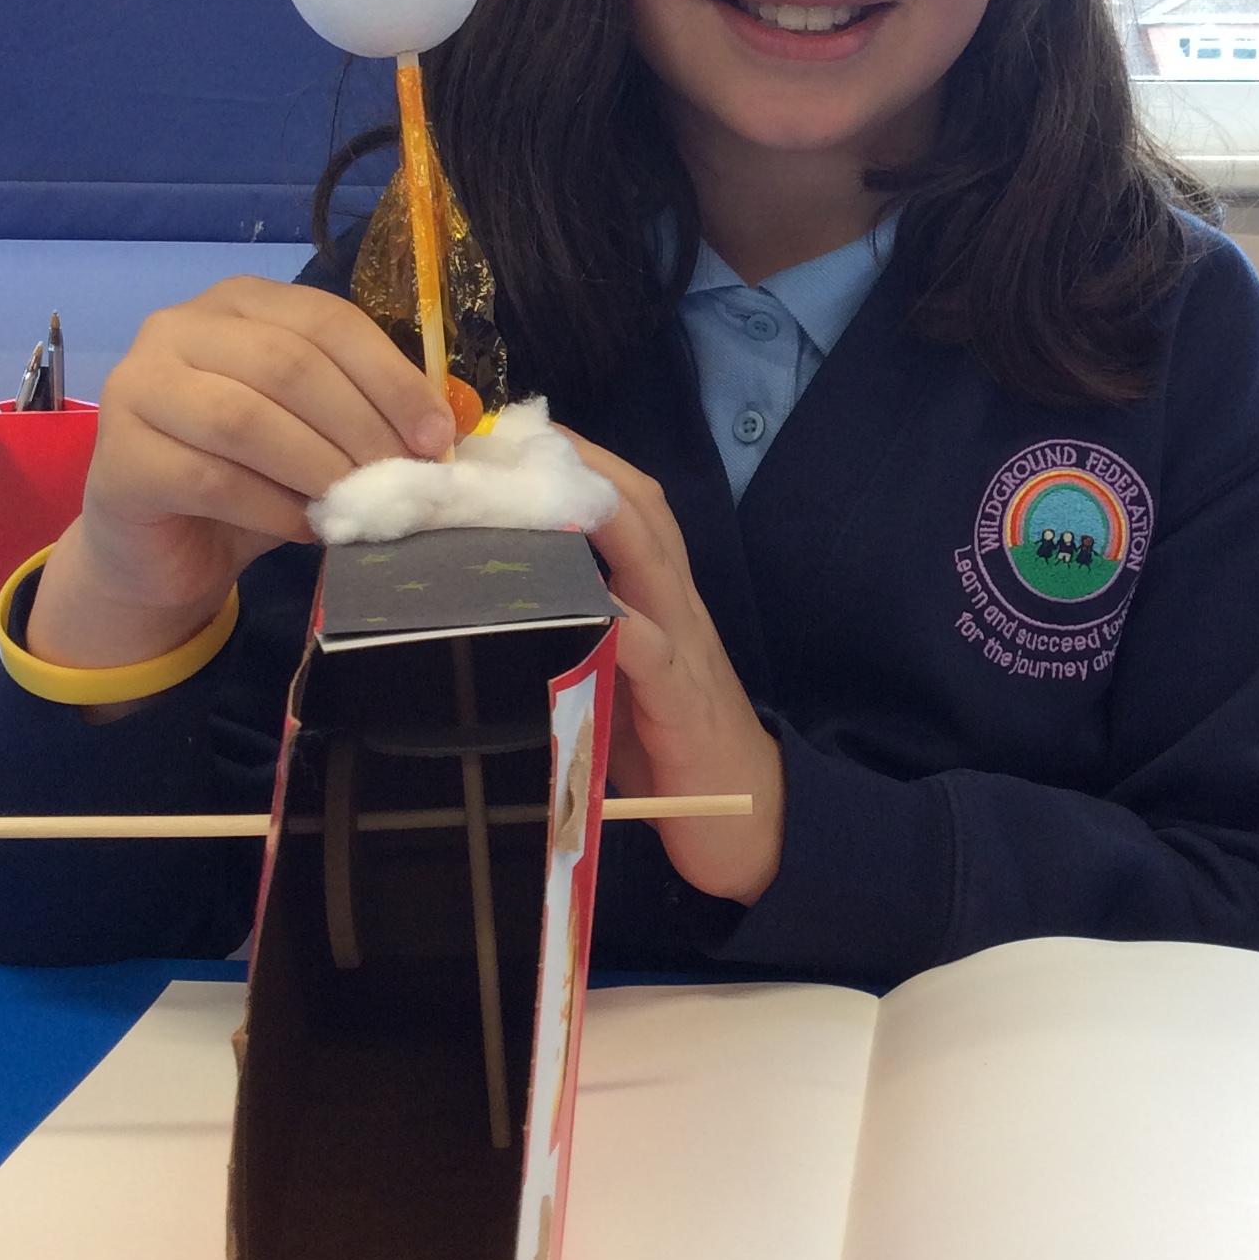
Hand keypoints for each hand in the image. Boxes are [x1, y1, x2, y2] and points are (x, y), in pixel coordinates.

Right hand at [30, 278, 454, 674]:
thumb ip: (362, 412)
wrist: (162, 549)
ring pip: (246, 419)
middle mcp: (178, 328)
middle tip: (402, 478)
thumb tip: (439, 429)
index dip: (391, 377)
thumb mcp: (316, 432)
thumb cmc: (250, 480)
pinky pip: (211, 479)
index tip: (436, 436)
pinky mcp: (120, 458)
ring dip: (319, 467)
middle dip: (360, 425)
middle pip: (288, 364)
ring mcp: (138, 388)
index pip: (327, 320)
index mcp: (238, 303)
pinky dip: (273, 508)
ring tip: (358, 503)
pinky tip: (305, 527)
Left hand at [560, 432, 783, 906]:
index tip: (514, 434)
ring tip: (544, 483)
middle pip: (641, 511)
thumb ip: (576, 637)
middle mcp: (676, 609)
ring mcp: (685, 651)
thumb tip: (503, 603)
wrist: (755, 825)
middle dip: (583, 464)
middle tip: (515, 435)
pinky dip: (620, 622)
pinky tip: (587, 603)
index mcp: (659, 601)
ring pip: (651, 560)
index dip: (577, 465)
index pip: (625, 510)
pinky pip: (654, 651)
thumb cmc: (674, 753)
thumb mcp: (616, 682)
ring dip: (598, 517)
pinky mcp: (684, 705)